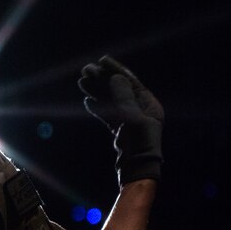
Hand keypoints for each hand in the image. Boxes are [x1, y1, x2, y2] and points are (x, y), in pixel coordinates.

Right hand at [78, 55, 163, 185]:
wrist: (136, 169)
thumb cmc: (139, 143)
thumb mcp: (133, 118)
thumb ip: (124, 97)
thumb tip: (115, 77)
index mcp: (148, 103)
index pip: (131, 81)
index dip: (116, 70)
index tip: (102, 60)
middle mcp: (140, 109)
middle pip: (118, 89)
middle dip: (102, 79)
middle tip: (86, 69)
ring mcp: (129, 119)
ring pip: (110, 100)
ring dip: (96, 91)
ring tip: (81, 82)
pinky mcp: (120, 129)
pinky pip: (107, 114)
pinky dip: (97, 107)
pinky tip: (87, 101)